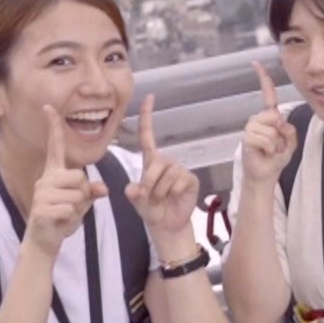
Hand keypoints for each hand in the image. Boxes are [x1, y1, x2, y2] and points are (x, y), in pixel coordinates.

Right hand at [26, 106, 106, 257]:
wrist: (44, 240)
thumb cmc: (63, 217)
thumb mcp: (81, 203)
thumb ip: (92, 192)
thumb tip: (103, 189)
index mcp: (55, 173)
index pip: (56, 146)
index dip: (53, 127)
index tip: (48, 106)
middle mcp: (46, 179)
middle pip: (80, 177)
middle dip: (83, 194)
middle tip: (71, 205)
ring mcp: (42, 193)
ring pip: (77, 195)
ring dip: (77, 208)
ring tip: (65, 213)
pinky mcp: (41, 209)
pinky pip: (70, 209)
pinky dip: (71, 218)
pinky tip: (60, 221)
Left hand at [127, 96, 201, 253]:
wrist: (167, 224)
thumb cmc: (151, 209)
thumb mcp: (137, 201)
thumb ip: (134, 194)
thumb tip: (134, 189)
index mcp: (150, 162)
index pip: (147, 136)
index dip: (147, 117)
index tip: (149, 97)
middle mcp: (165, 162)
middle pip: (155, 163)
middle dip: (149, 182)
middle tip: (150, 197)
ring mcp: (179, 170)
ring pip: (166, 174)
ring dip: (160, 190)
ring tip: (162, 199)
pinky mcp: (189, 178)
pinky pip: (179, 181)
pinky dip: (172, 192)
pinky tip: (174, 197)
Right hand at [241, 62, 298, 186]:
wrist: (266, 173)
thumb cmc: (277, 157)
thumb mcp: (290, 142)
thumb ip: (289, 130)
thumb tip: (278, 121)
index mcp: (269, 117)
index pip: (268, 96)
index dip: (263, 79)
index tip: (256, 64)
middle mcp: (258, 119)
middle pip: (274, 116)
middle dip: (281, 133)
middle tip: (278, 145)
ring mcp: (251, 128)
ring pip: (270, 129)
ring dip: (276, 143)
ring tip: (271, 150)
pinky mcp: (247, 138)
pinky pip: (264, 138)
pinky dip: (269, 148)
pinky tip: (265, 153)